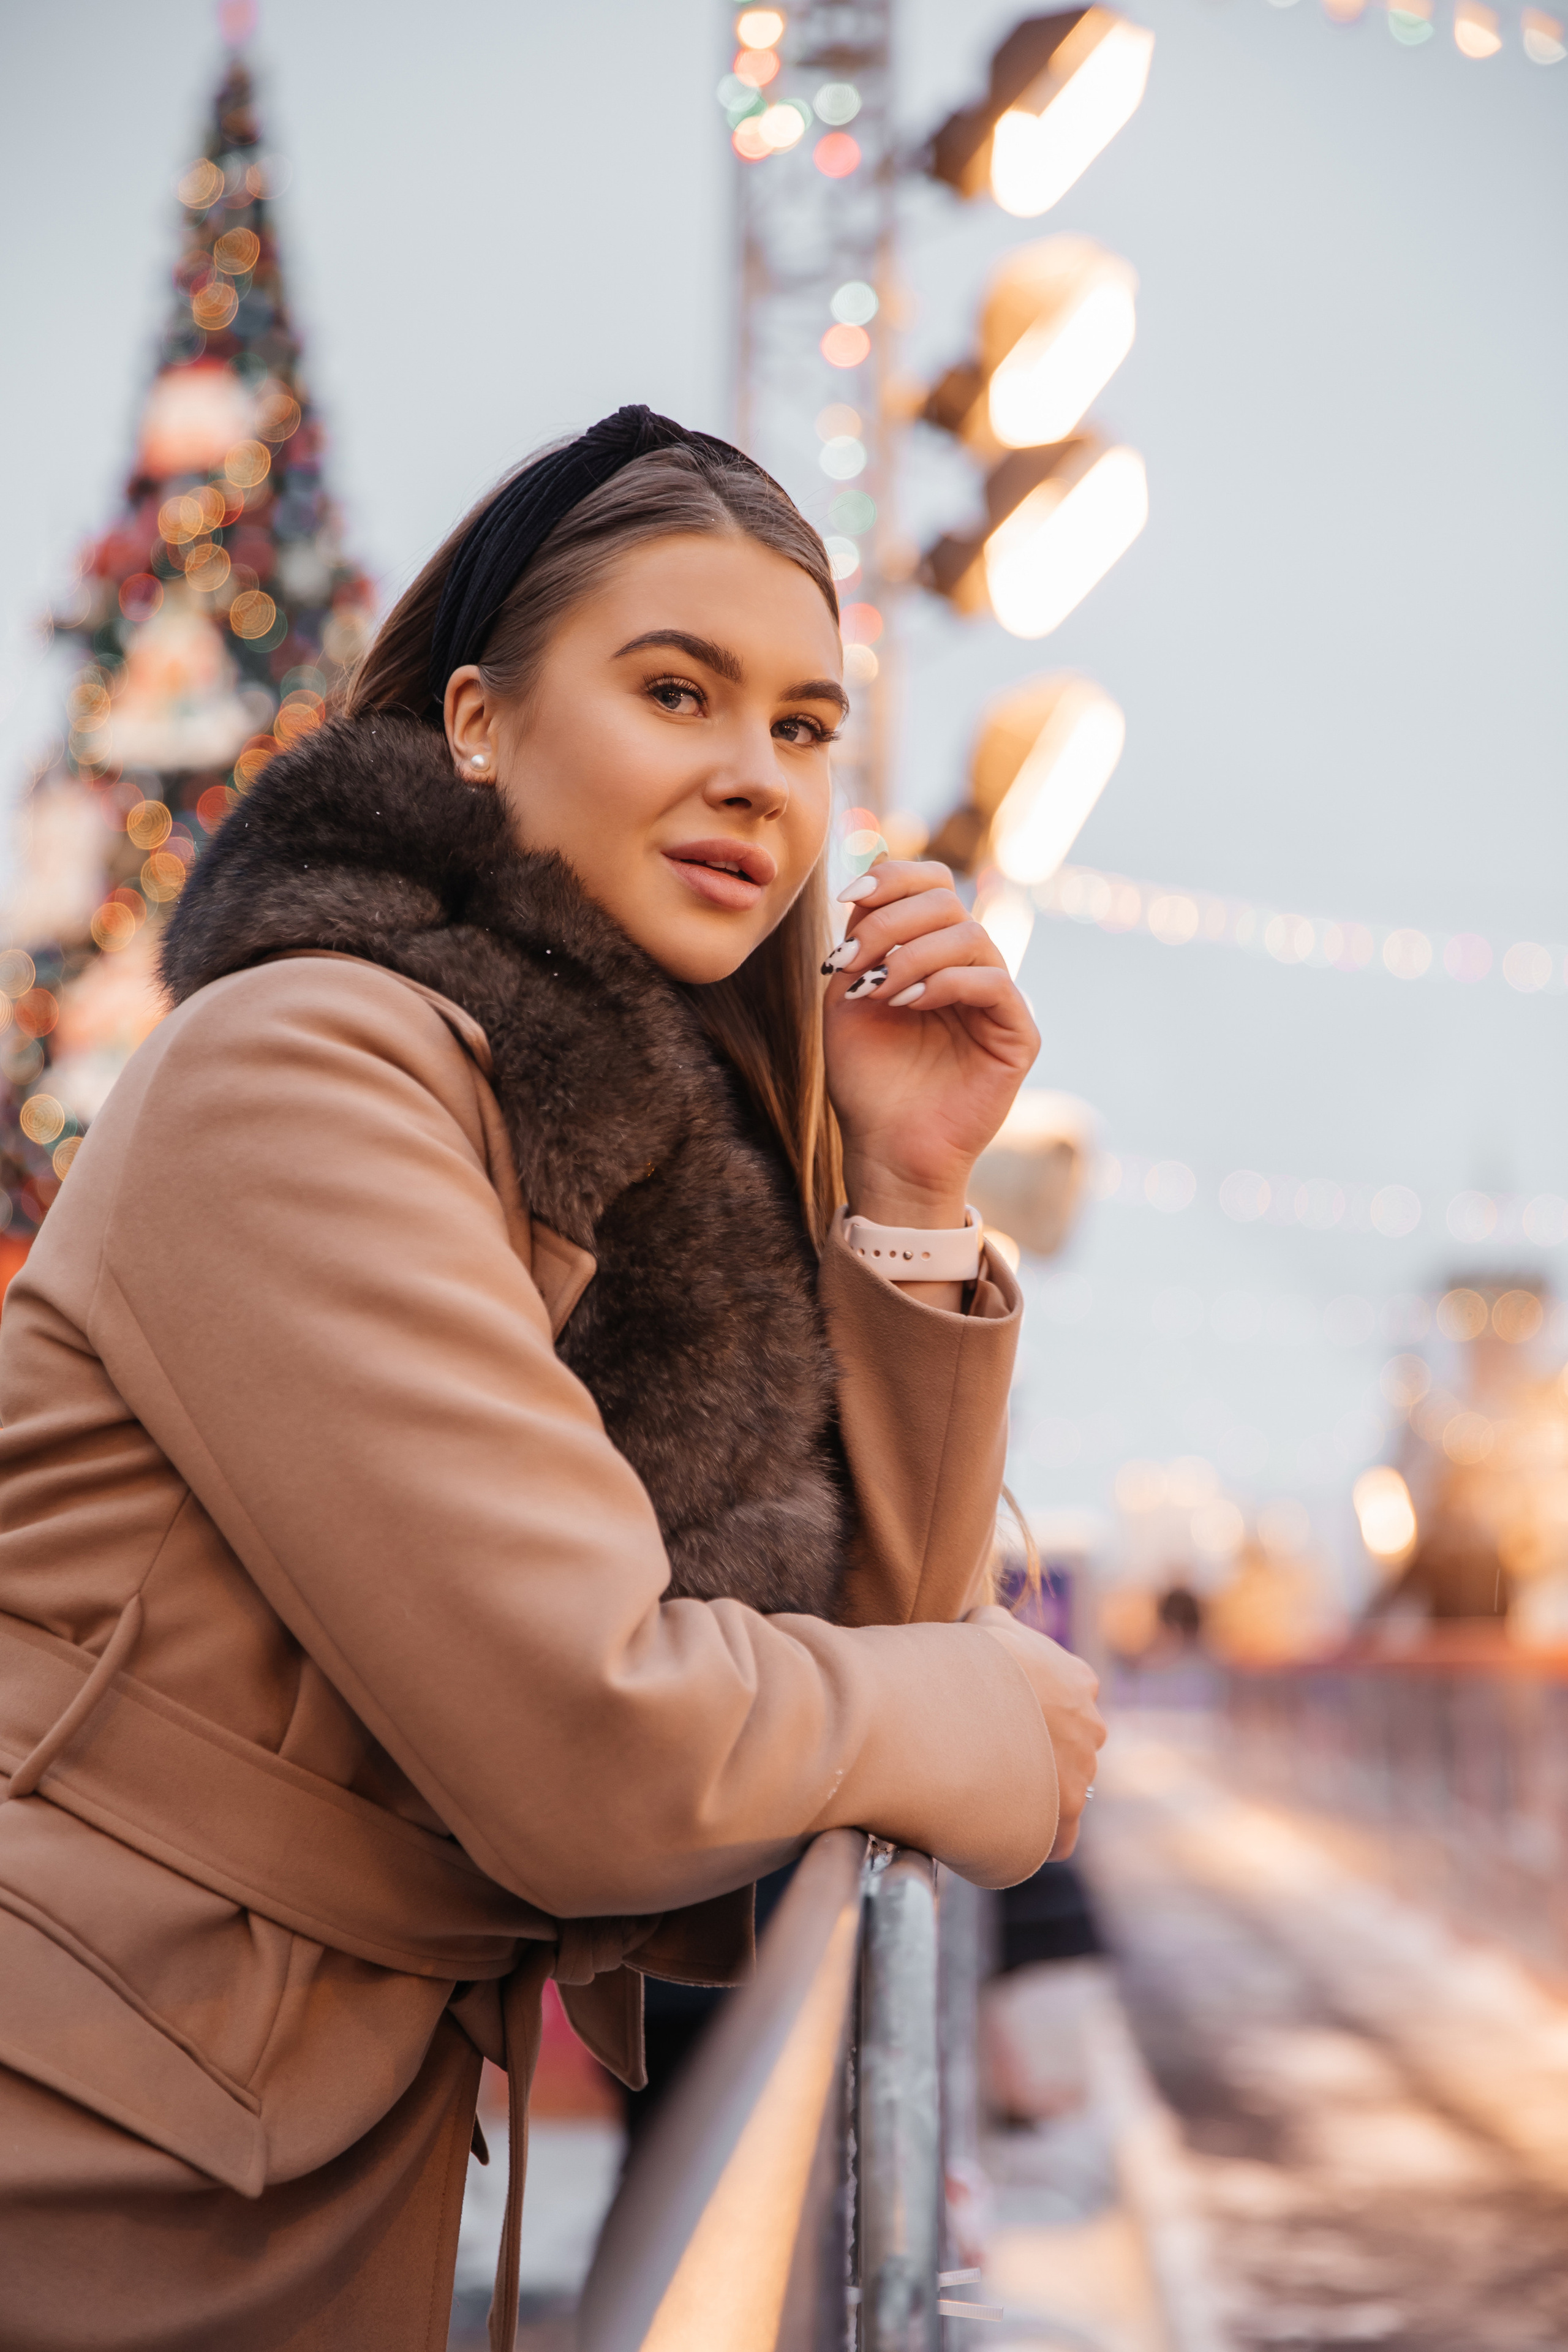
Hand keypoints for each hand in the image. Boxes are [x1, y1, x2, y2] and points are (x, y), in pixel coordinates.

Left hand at [823, 859, 1039, 1229]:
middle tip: (853, 957)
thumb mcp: (847, 996)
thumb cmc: (866, 1079)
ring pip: (971, 936)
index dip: (894, 877)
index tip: (848, 897)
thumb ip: (861, 938)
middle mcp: (969, 969)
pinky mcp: (1017, 1036)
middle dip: (892, 920)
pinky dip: (946, 982)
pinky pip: (995, 983)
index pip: (932, 886)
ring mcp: (996, 1001)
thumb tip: (868, 877)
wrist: (883, 1148)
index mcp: (932, 953)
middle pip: (949, 901)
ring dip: (913, 953)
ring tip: (877, 989)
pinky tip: (907, 1003)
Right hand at [965, 1605, 1104, 1857]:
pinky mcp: (1066, 1807)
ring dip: (1037, 1794)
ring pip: (1065, 1789)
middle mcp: (1091, 1725)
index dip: (1038, 1713)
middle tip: (995, 1759)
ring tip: (992, 1794)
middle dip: (1041, 1755)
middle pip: (1071, 1748)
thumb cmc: (973, 1657)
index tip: (1006, 1720)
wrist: (969, 1697)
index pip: (1070, 1700)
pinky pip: (1061, 1836)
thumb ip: (1002, 1629)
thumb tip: (989, 1627)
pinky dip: (1041, 1839)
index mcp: (1078, 1679)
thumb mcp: (988, 1625)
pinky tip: (1012, 1837)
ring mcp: (1082, 1769)